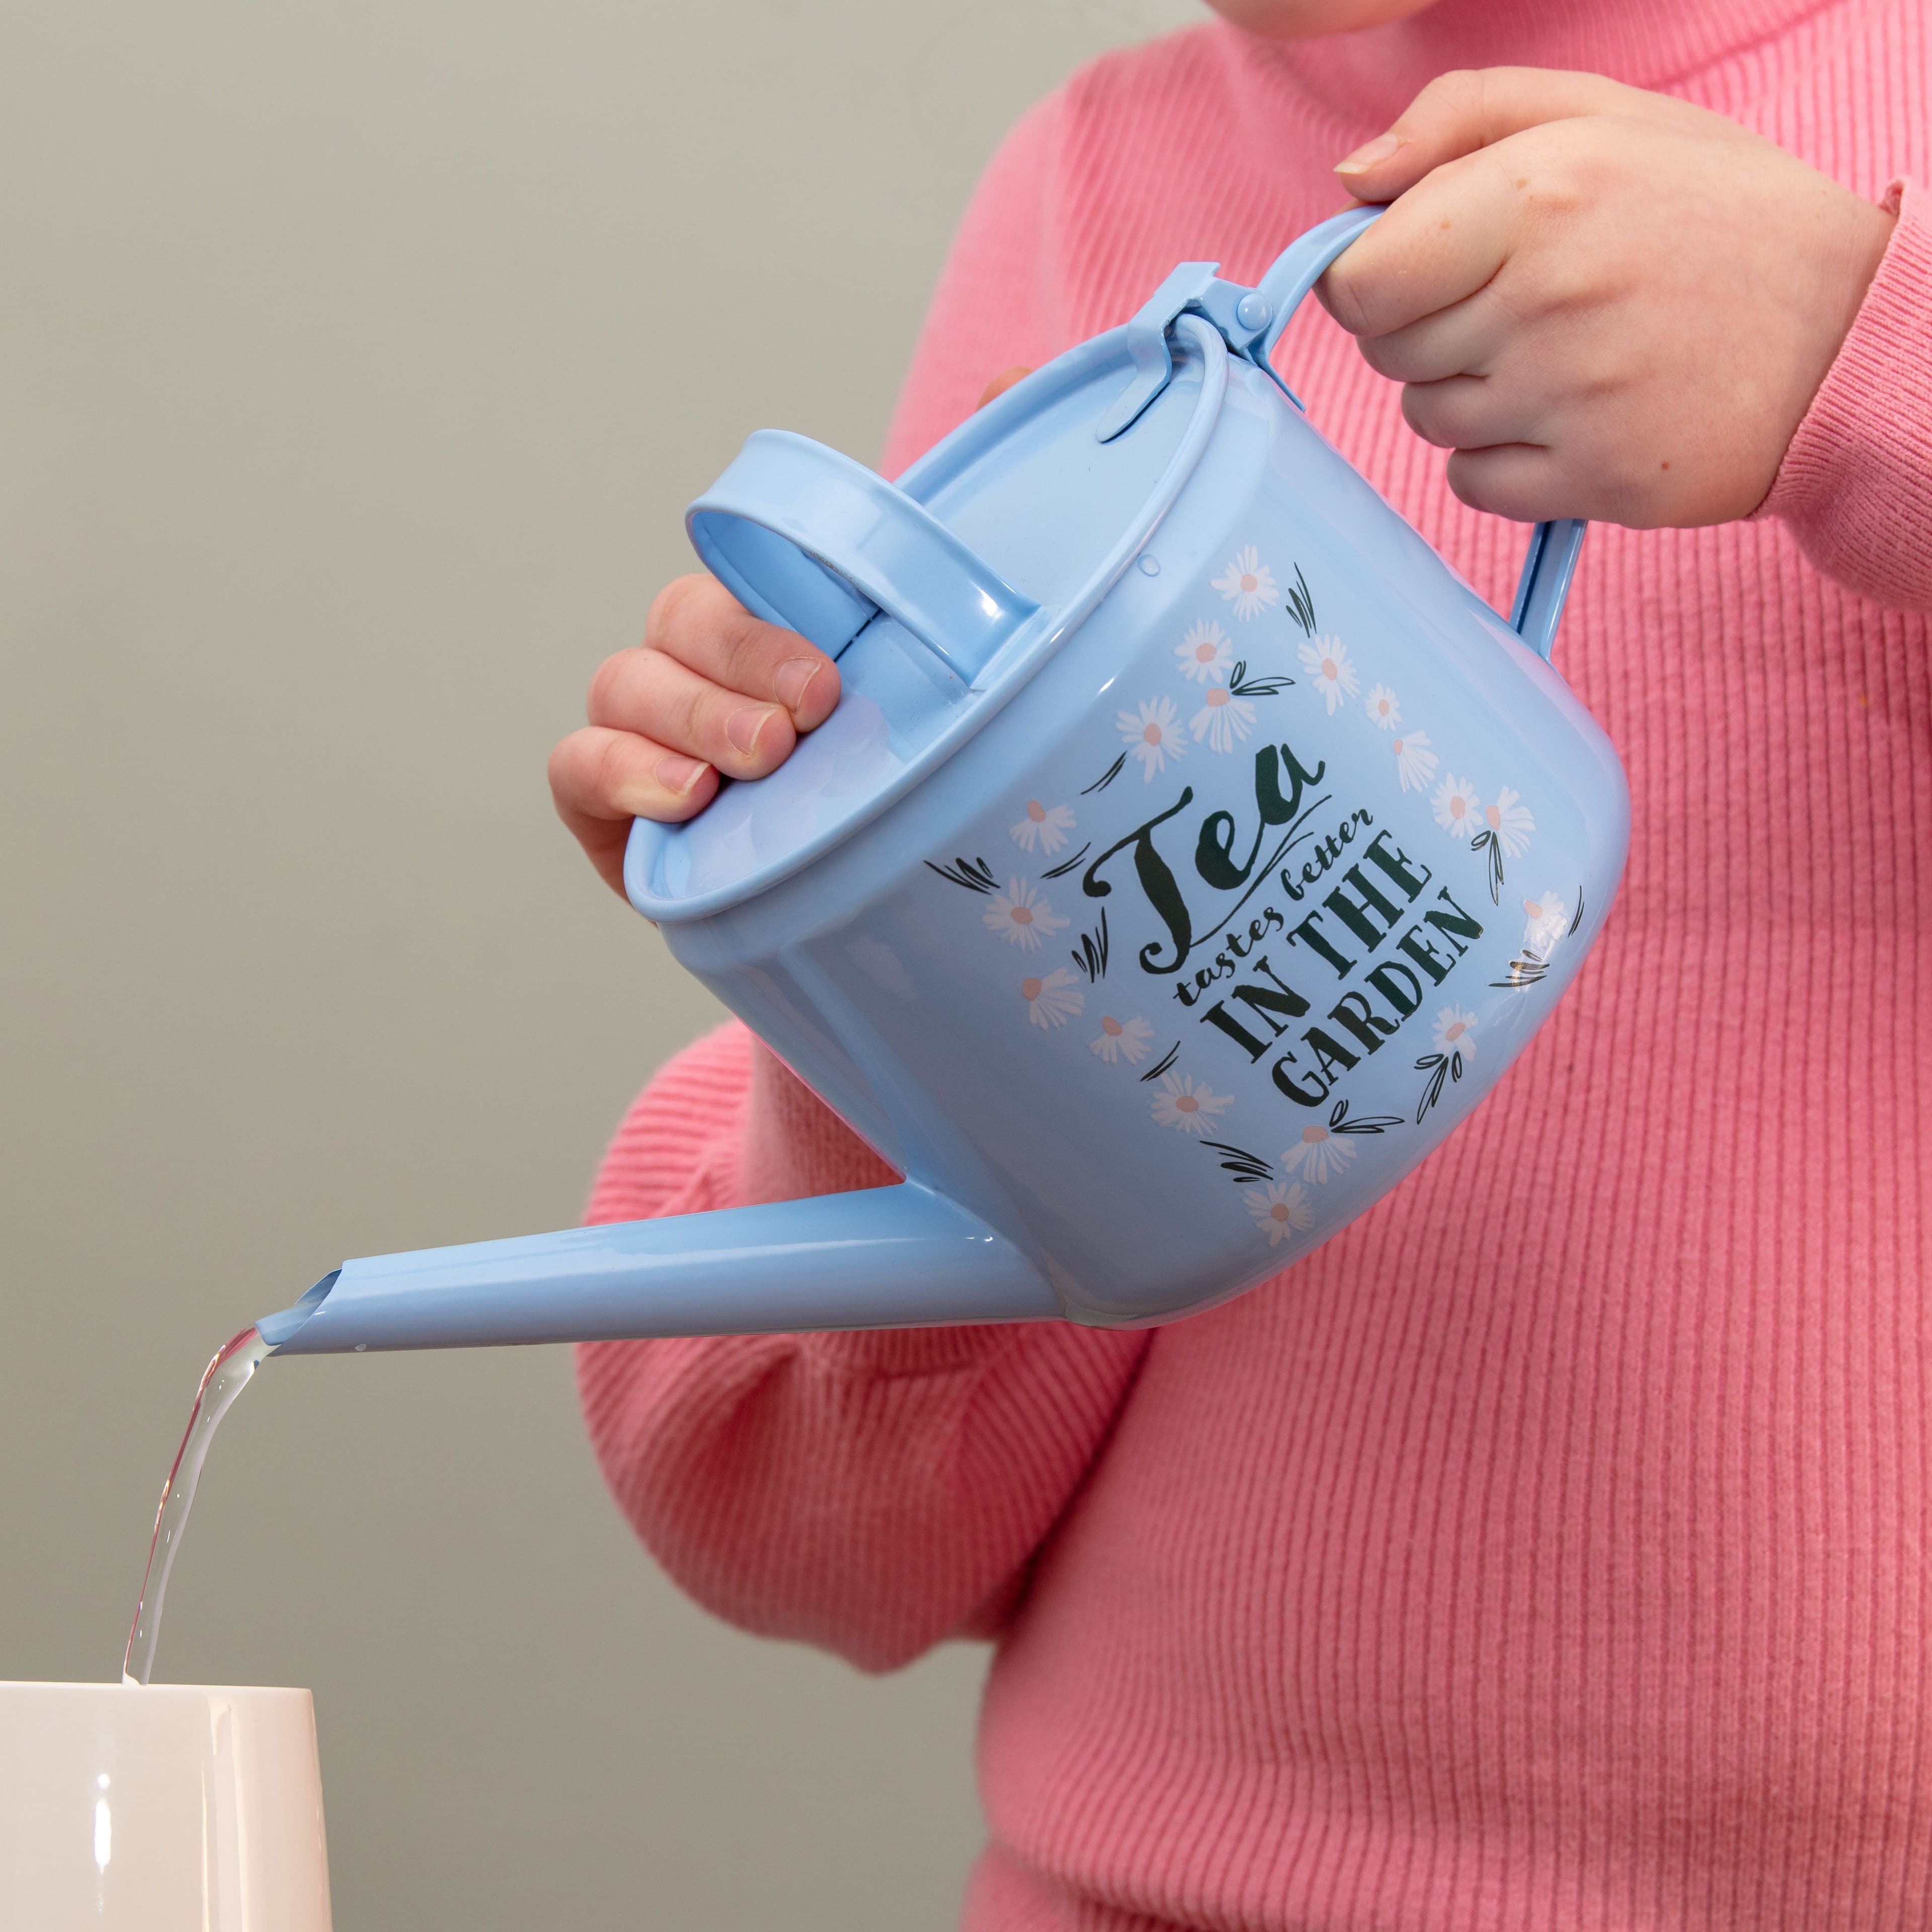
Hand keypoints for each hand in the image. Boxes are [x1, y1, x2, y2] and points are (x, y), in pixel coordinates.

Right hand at [550, 366, 1034, 893]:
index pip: (744, 571)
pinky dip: (619, 773)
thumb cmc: (905, 790)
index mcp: (790, 627)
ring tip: (751, 768)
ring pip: (624, 685)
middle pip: (681, 620)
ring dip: (685, 718)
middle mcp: (714, 673)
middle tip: (807, 717)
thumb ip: (979, 527)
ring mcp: (658, 739)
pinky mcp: (616, 814)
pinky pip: (577, 769)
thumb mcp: (959, 670)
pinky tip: (684, 803)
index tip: (833, 676)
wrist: (889, 919)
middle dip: (736, 662)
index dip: (771, 606)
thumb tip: (1004, 382)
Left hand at [1320, 69, 1894, 527]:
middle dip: (1429, 329)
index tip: (1415, 271)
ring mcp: (1568, 398)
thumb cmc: (1712, 213)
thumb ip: (1460, 119)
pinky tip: (1570, 416)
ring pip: (1428, 418)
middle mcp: (1546, 297)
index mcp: (1538, 191)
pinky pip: (1472, 483)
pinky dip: (1501, 461)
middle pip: (1389, 351)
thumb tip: (1350, 179)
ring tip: (1561, 353)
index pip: (1360, 280)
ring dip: (1468, 393)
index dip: (1370, 280)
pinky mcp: (1591, 478)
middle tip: (1522, 303)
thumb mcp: (1601, 116)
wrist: (1845, 326)